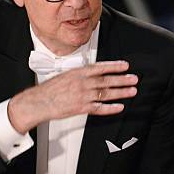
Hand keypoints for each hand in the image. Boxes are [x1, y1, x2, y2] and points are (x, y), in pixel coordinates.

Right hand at [8, 60, 137, 133]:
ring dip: (121, 92)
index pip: (100, 67)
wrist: (39, 102)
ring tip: (132, 91)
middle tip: (133, 79)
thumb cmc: (50, 89)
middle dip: (122, 79)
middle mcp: (82, 83)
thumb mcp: (65, 75)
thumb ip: (80, 74)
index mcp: (78, 73)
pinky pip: (99, 108)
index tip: (124, 65)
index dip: (114, 66)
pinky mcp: (81, 108)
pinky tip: (119, 107)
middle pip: (106, 80)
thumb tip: (92, 73)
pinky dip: (110, 108)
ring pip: (106, 93)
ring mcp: (83, 96)